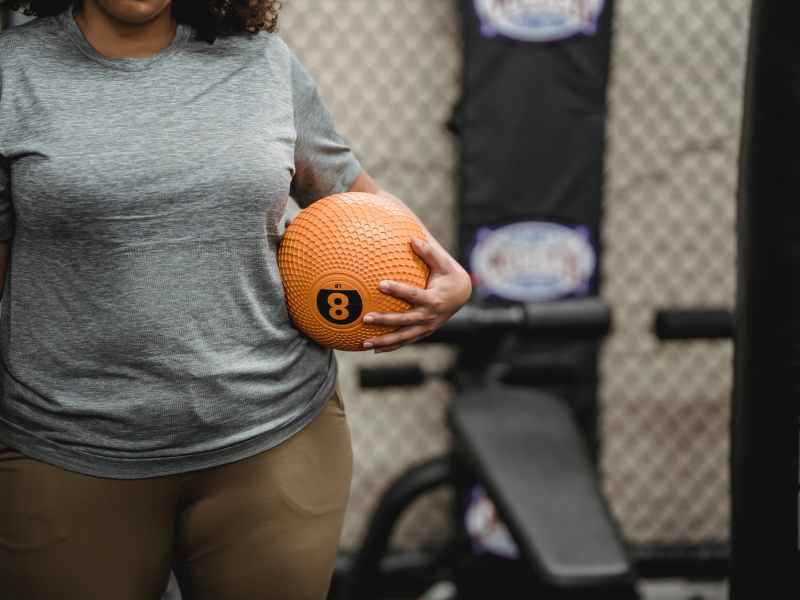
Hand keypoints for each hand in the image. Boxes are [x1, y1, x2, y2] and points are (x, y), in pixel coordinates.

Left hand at [361, 237, 471, 352]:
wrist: (462, 295)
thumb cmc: (449, 276)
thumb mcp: (444, 264)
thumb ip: (429, 253)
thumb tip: (413, 239)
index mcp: (434, 299)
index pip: (413, 295)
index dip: (398, 290)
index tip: (381, 284)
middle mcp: (429, 316)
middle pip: (404, 321)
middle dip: (385, 320)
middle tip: (366, 318)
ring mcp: (426, 327)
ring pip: (403, 337)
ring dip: (384, 341)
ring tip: (364, 343)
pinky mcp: (423, 333)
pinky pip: (405, 341)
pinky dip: (390, 346)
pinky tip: (373, 349)